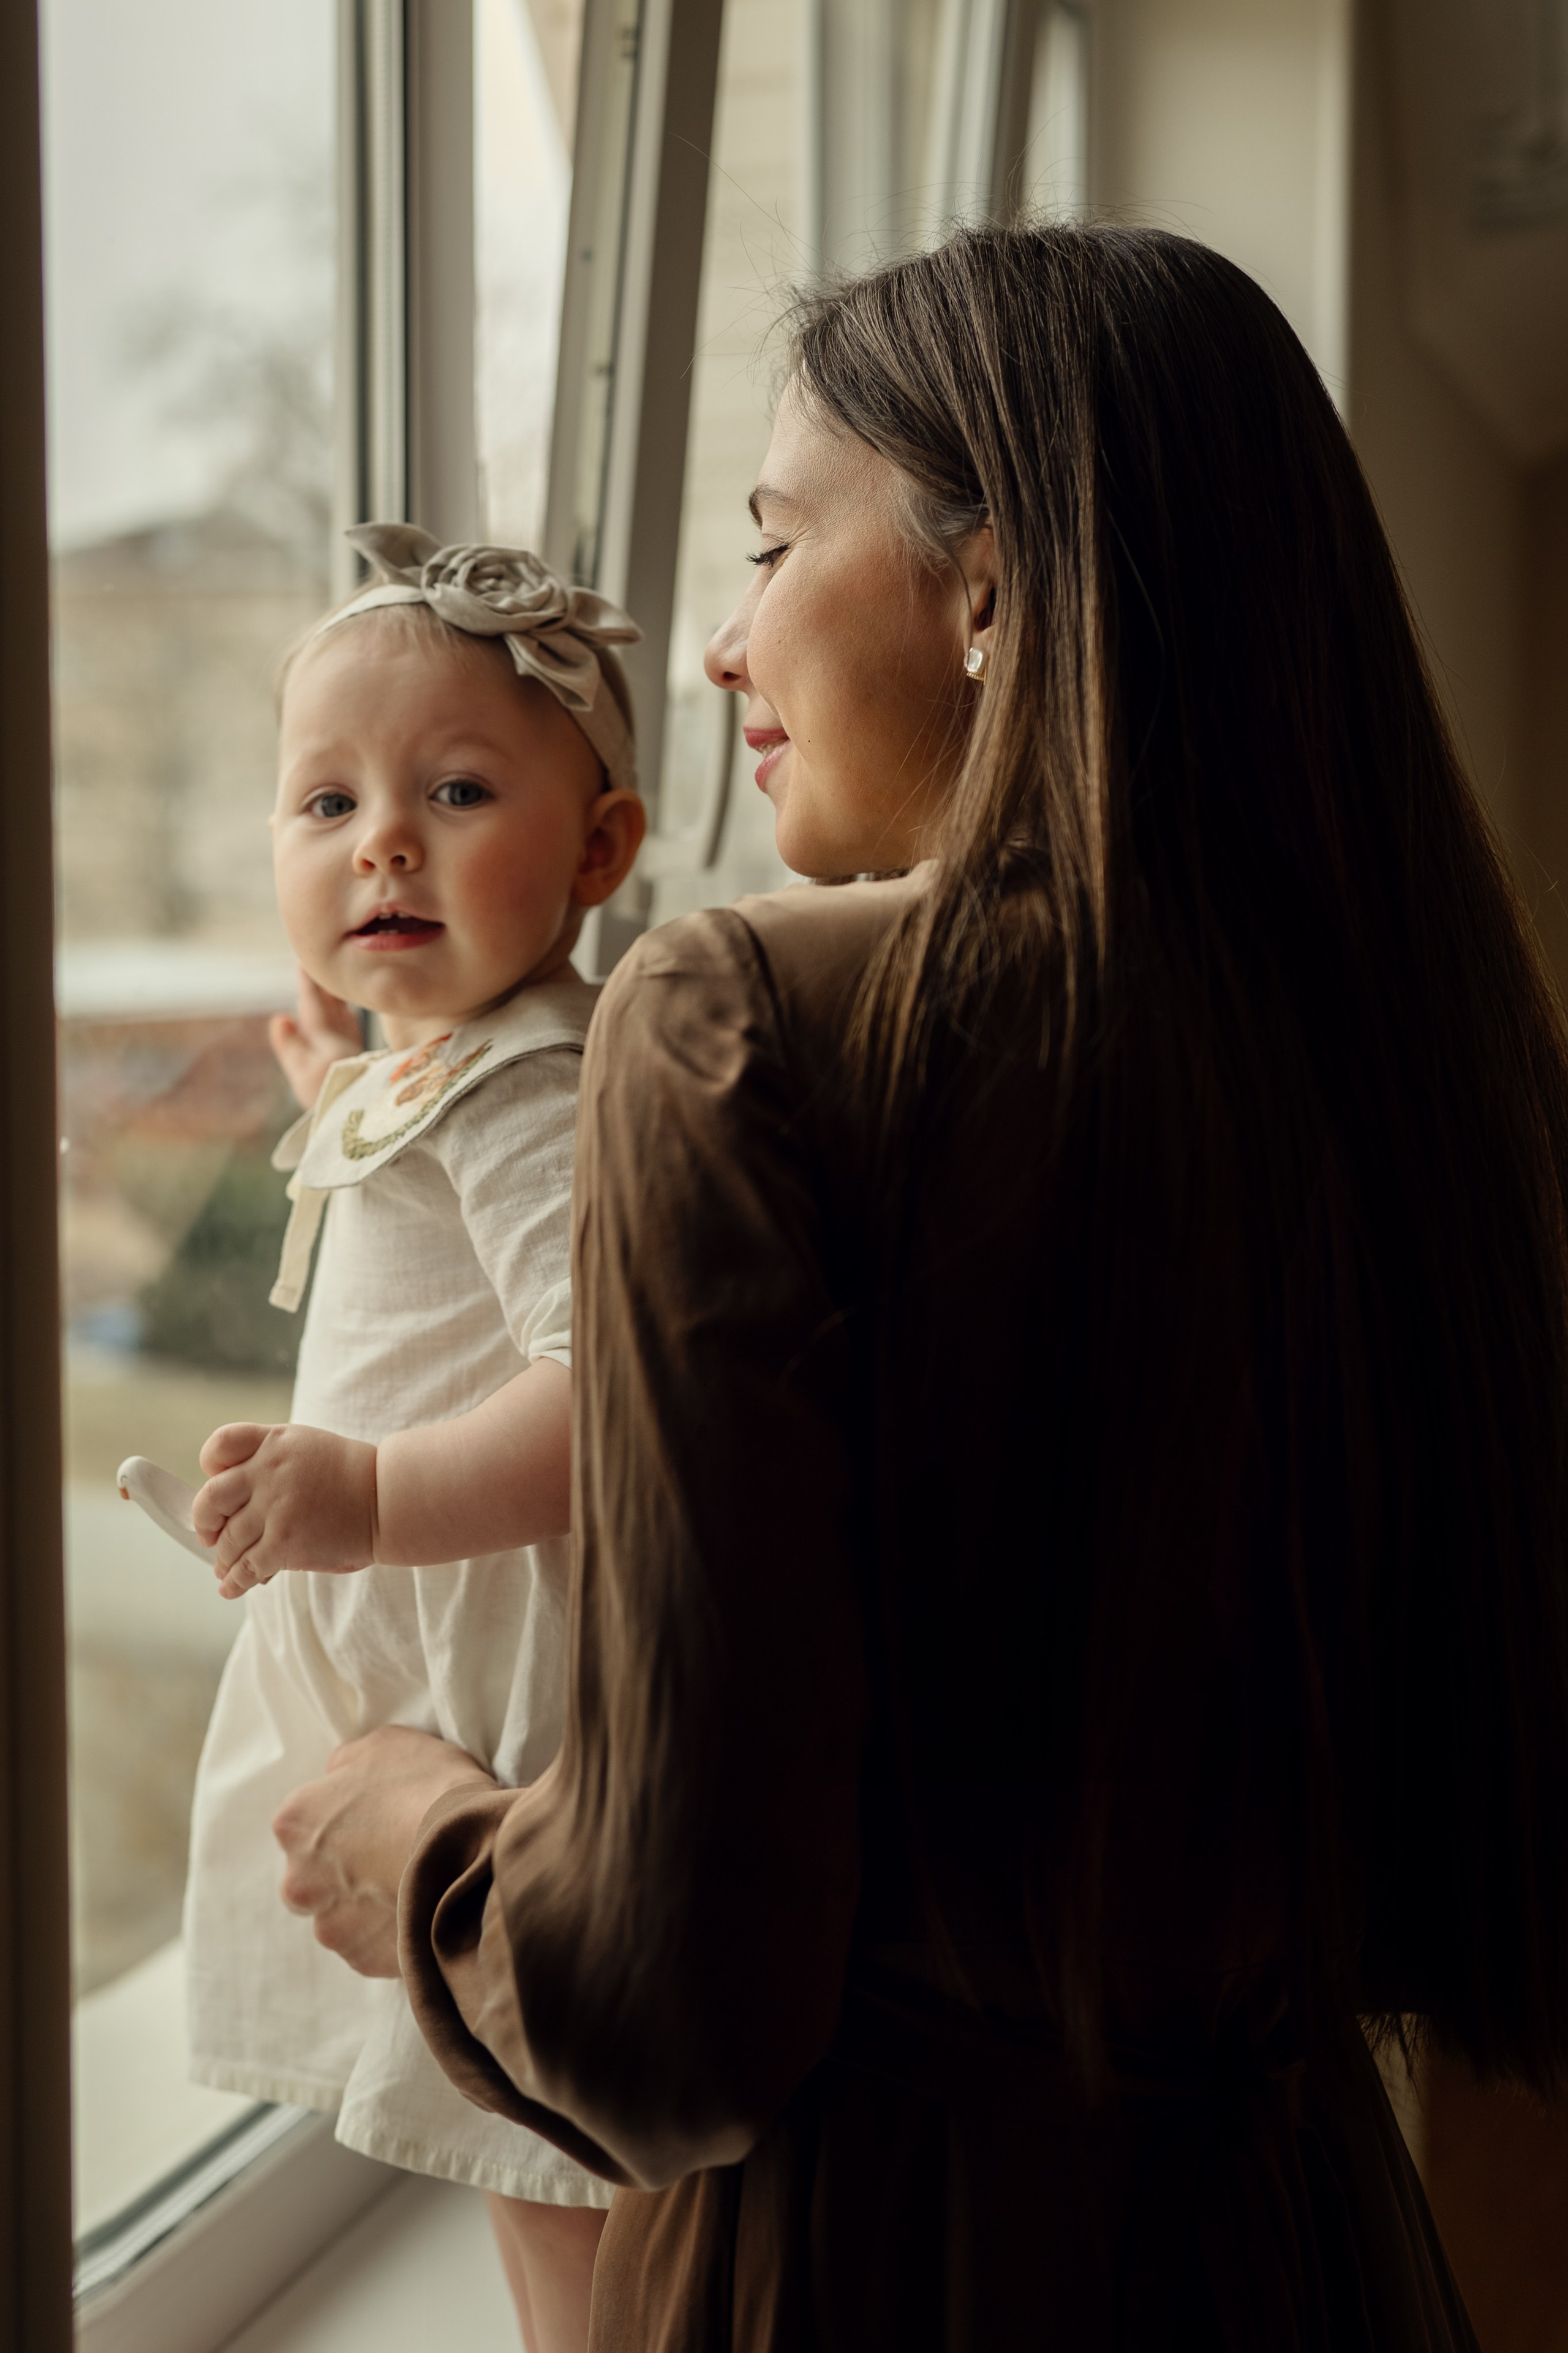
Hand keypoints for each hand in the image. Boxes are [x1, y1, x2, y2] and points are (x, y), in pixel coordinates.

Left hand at [195, 1421, 379, 1597]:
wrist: (388, 1499)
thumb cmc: (350, 1477)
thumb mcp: (307, 1448)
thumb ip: (269, 1462)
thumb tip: (232, 1507)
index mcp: (274, 1443)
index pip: (221, 1445)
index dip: (210, 1466)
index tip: (215, 1481)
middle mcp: (269, 1472)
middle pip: (211, 1498)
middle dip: (204, 1521)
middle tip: (209, 1535)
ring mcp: (276, 1508)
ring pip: (228, 1540)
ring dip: (222, 1559)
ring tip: (224, 1567)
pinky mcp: (286, 1543)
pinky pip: (246, 1567)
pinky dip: (234, 1582)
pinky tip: (230, 1587)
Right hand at [270, 970, 362, 1108]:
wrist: (358, 1117)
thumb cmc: (326, 1099)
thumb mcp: (301, 1074)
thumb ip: (290, 1046)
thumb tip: (281, 1018)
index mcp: (329, 1039)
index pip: (316, 1005)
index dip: (309, 984)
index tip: (304, 963)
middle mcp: (344, 1038)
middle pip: (332, 1005)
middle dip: (322, 985)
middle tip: (312, 964)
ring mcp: (352, 1047)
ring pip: (342, 1014)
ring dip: (334, 997)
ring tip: (327, 982)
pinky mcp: (358, 1057)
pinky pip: (349, 1026)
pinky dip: (343, 1014)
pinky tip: (344, 1012)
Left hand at [272, 1726, 495, 1976]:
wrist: (472, 1851)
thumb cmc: (429, 1787)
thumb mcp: (386, 1744)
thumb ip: (347, 1764)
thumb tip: (337, 1778)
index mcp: (296, 1822)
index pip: (305, 1820)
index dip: (345, 1816)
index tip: (377, 1816)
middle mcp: (299, 1879)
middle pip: (314, 1875)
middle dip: (344, 1869)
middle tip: (391, 1853)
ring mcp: (330, 1925)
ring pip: (340, 1916)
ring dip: (367, 1904)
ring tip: (413, 1884)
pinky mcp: (361, 1960)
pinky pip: (371, 1945)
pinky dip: (392, 1931)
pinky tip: (422, 1908)